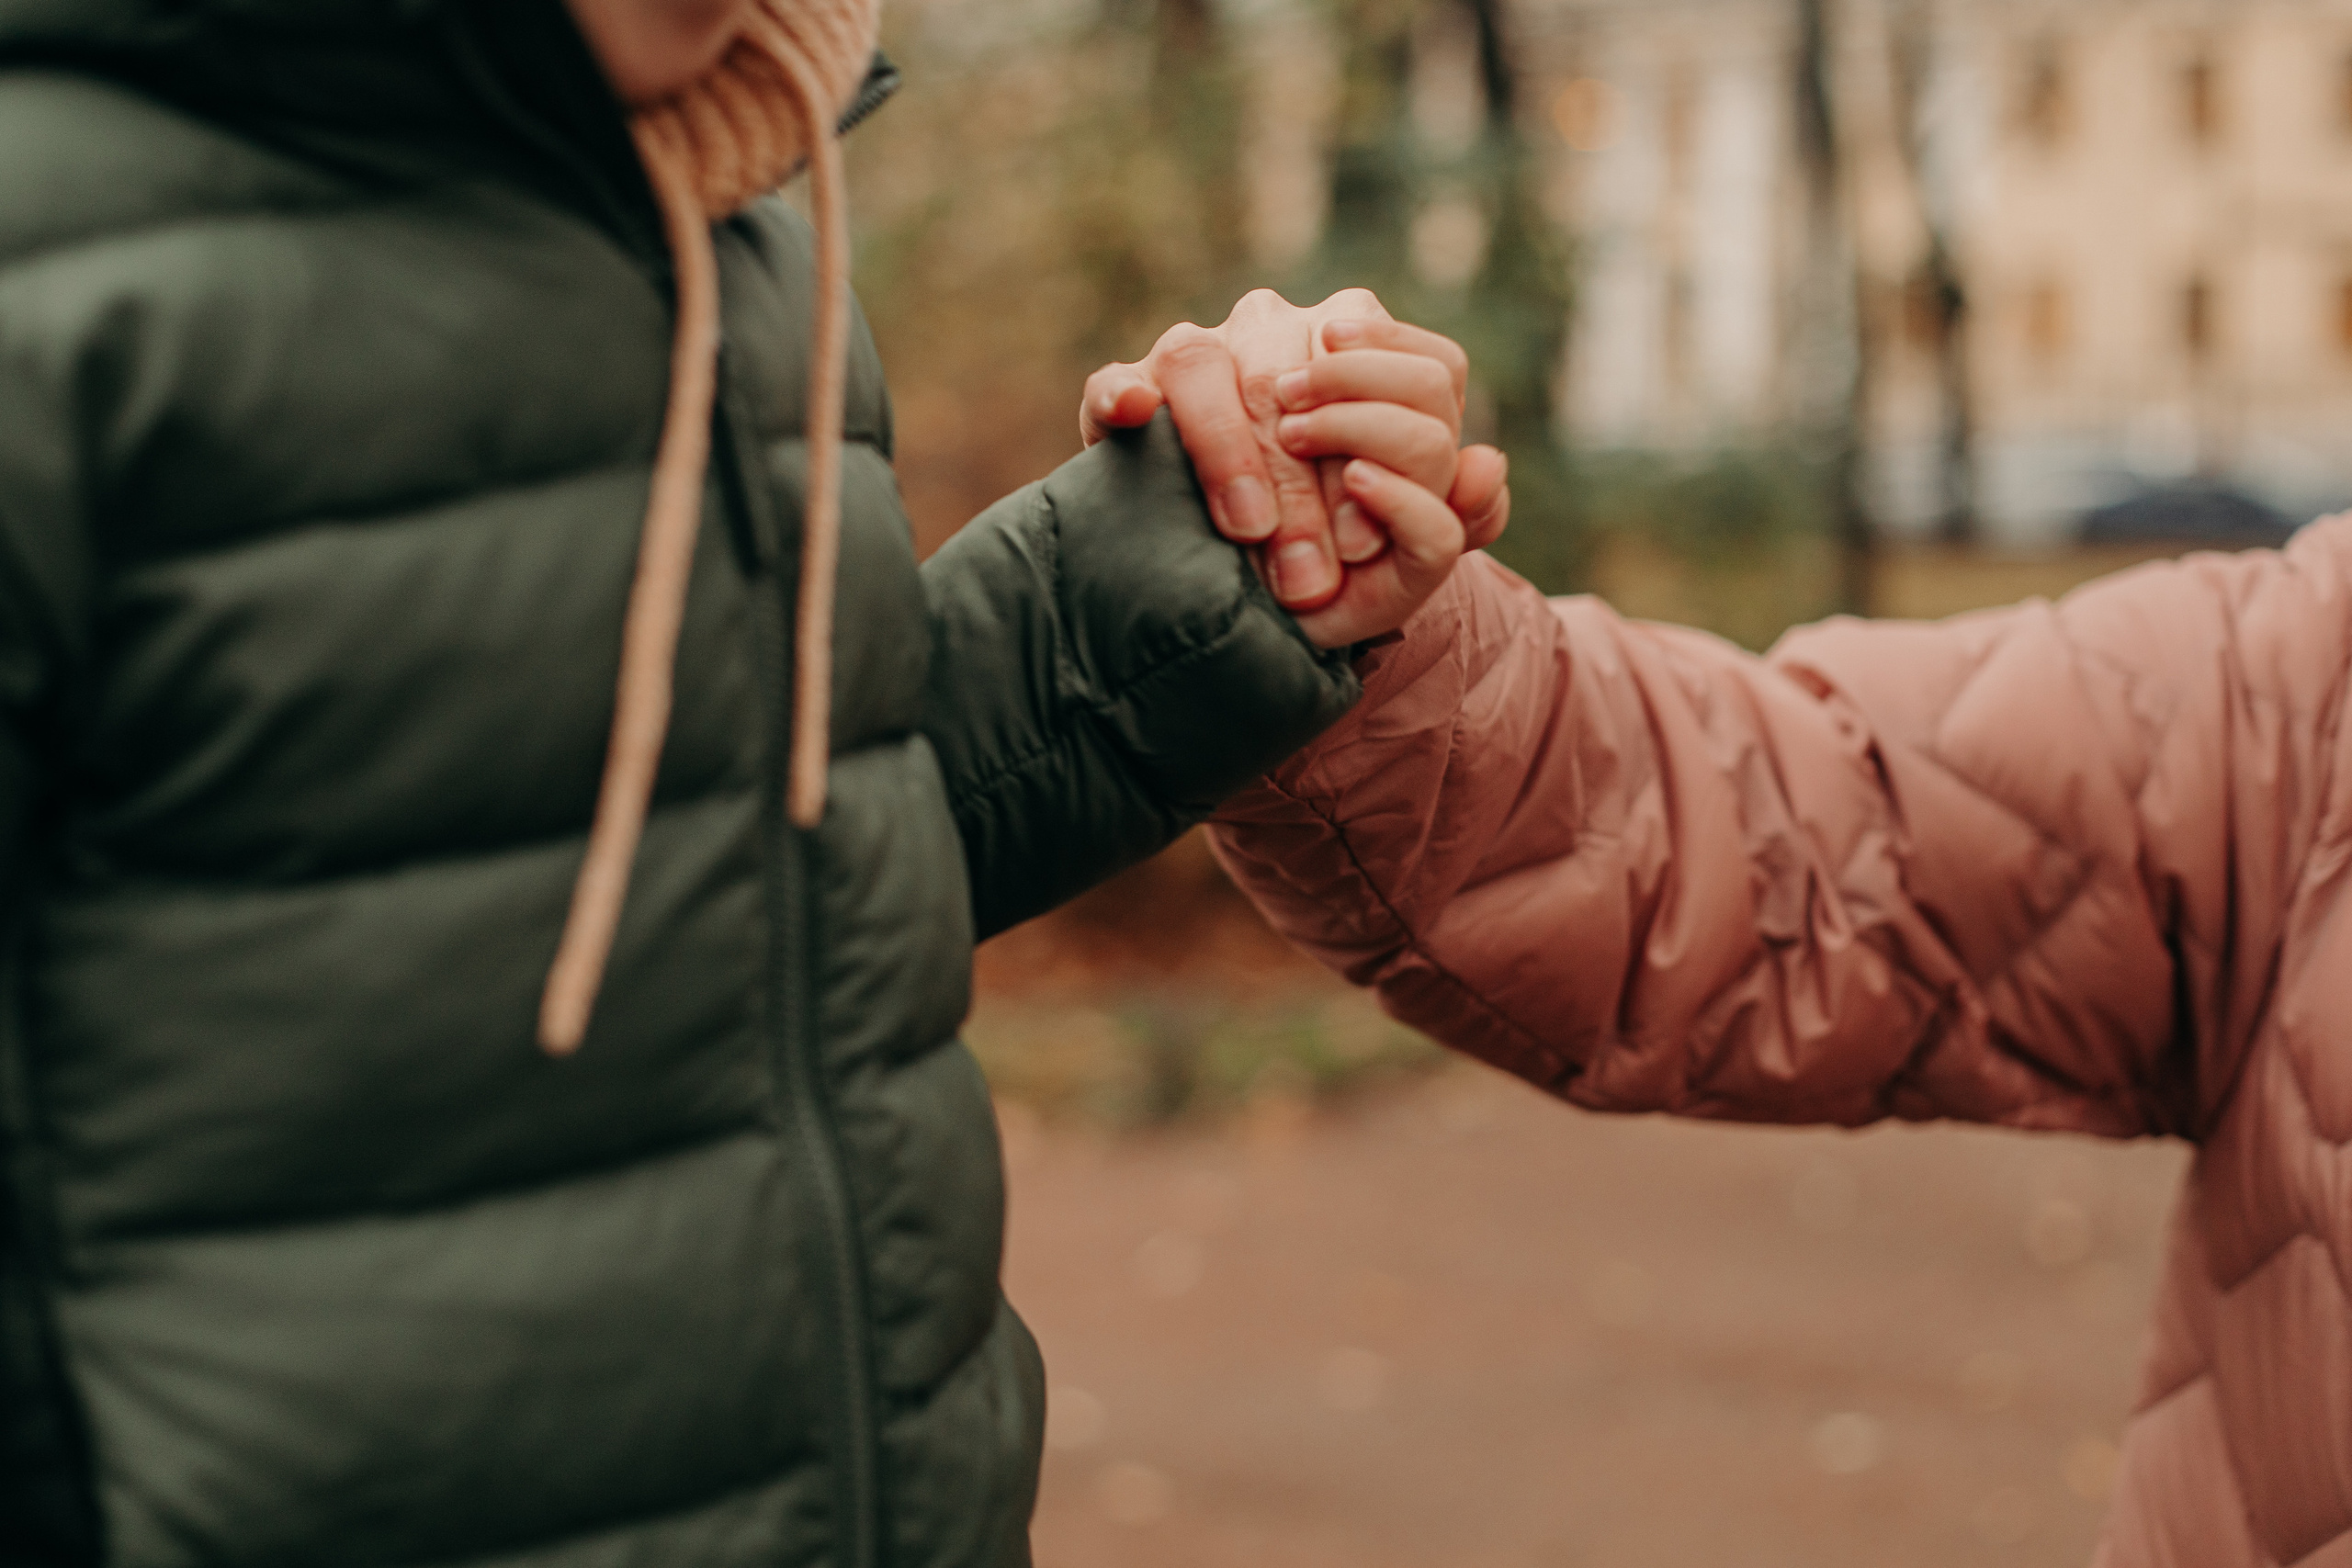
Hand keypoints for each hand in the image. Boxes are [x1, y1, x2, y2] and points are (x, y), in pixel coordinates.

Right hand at [1082, 290, 1509, 647]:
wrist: (1232, 590)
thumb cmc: (1331, 557)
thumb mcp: (1402, 553)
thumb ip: (1458, 516)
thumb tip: (1486, 464)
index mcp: (1365, 347)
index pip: (1406, 368)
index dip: (1389, 451)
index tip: (1364, 539)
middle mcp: (1282, 329)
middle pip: (1308, 373)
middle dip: (1309, 486)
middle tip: (1309, 575)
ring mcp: (1201, 352)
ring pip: (1211, 365)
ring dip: (1233, 453)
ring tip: (1248, 531)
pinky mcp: (1126, 388)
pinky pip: (1116, 380)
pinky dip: (1123, 394)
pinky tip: (1134, 415)